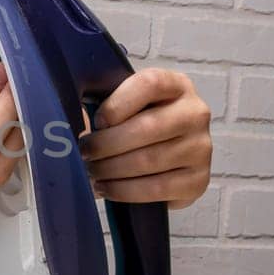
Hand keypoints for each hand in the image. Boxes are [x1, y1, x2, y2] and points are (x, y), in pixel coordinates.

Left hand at [80, 68, 210, 209]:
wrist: (168, 159)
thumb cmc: (138, 124)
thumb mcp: (126, 104)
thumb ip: (104, 102)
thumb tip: (72, 116)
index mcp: (177, 85)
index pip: (150, 84)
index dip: (117, 103)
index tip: (97, 121)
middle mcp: (195, 113)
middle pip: (148, 127)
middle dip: (106, 144)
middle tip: (85, 152)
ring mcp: (201, 148)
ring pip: (149, 160)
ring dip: (111, 169)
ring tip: (92, 171)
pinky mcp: (198, 180)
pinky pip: (157, 188)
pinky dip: (124, 190)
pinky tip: (106, 187)